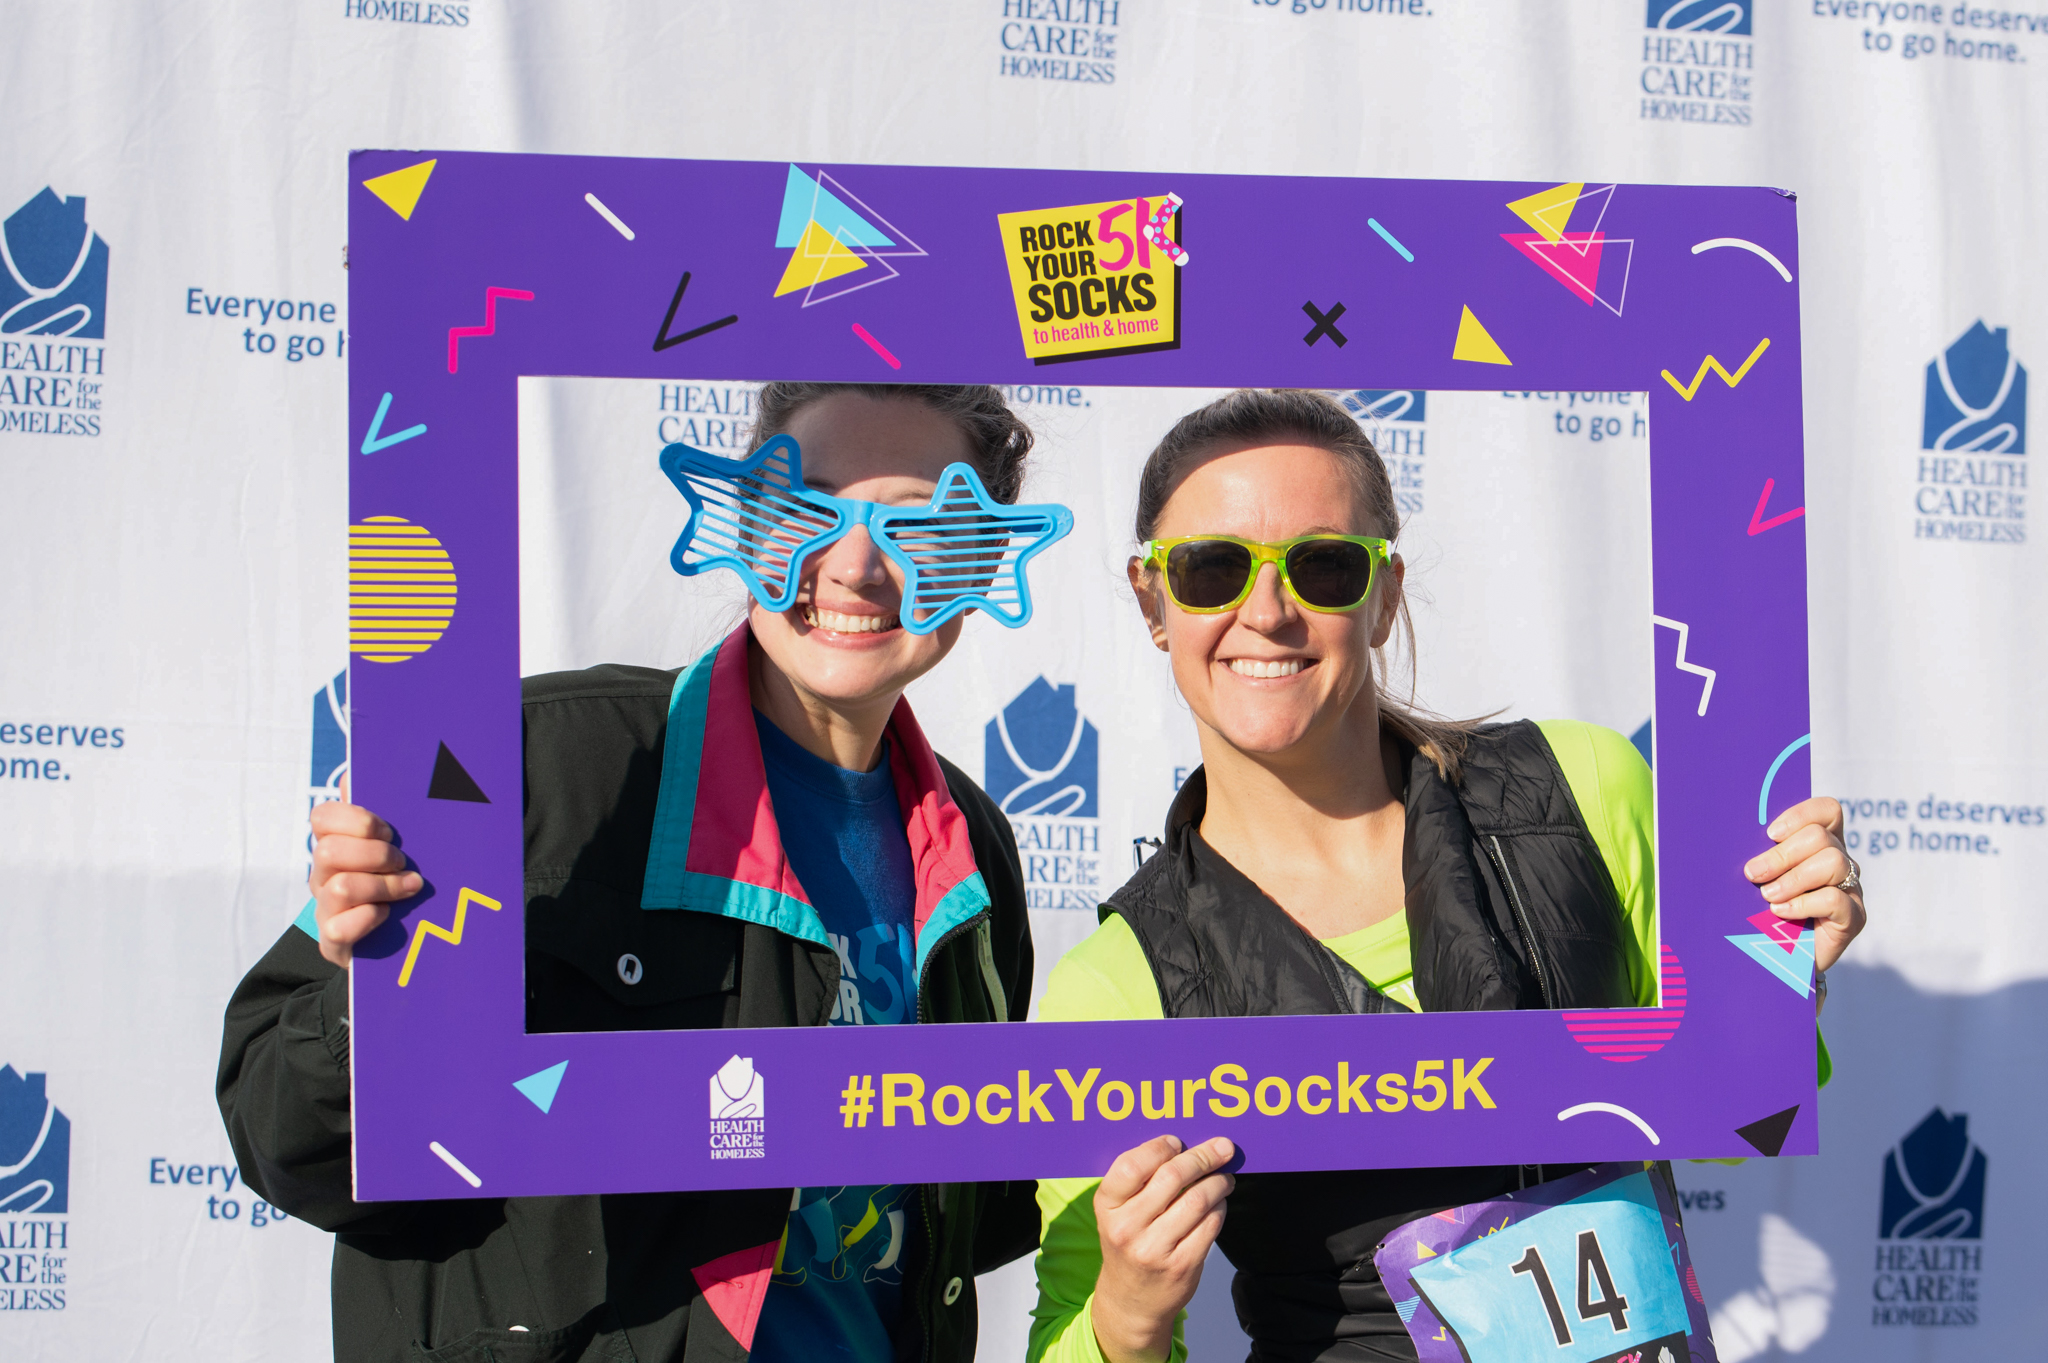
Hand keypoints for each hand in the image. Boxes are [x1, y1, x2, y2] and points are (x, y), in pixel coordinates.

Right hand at [309, 777, 418, 968]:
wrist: (404, 942)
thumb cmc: (403, 881)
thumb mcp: (399, 842)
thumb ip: (386, 808)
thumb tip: (357, 772)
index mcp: (336, 844)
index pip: (323, 817)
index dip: (357, 819)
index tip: (388, 830)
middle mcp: (324, 875)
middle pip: (328, 851)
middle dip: (375, 854)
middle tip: (402, 862)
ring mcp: (326, 908)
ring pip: (341, 887)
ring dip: (383, 886)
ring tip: (410, 887)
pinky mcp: (334, 941)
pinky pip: (339, 928)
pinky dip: (369, 918)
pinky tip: (388, 915)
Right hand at [1090, 1135, 1235, 1362]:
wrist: (1131, 1302)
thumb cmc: (1128, 1244)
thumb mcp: (1117, 1213)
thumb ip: (1139, 1181)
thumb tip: (1184, 1145)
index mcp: (1107, 1207)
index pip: (1132, 1165)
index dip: (1159, 1148)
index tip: (1178, 1142)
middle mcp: (1127, 1228)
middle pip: (1172, 1177)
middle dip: (1203, 1157)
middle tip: (1222, 1148)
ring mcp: (1155, 1249)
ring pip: (1198, 1199)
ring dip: (1218, 1181)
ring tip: (1225, 1176)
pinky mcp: (1182, 1266)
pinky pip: (1210, 1224)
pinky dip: (1220, 1207)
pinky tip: (1219, 1203)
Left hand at [1744, 795, 1866, 984]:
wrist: (1776, 960)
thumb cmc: (1762, 913)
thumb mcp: (1759, 878)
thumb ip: (1758, 856)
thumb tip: (1729, 834)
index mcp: (1821, 844)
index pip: (1828, 811)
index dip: (1801, 814)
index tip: (1769, 834)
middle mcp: (1841, 863)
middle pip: (1821, 837)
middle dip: (1781, 854)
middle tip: (1753, 874)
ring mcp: (1851, 889)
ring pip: (1832, 863)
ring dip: (1792, 878)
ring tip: (1768, 897)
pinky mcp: (1853, 918)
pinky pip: (1835, 899)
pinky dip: (1803, 904)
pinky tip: (1781, 912)